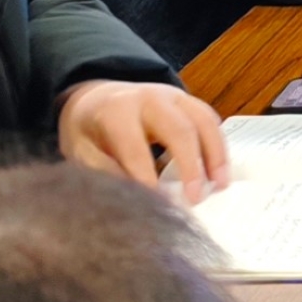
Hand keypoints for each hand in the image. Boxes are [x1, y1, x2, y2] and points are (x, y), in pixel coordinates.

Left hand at [57, 78, 230, 203]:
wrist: (98, 97)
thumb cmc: (89, 129)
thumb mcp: (81, 150)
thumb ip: (103, 171)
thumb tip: (131, 198)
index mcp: (116, 110)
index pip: (135, 146)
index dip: (145, 177)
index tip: (157, 206)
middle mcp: (149, 97)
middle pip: (179, 128)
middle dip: (191, 165)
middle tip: (195, 198)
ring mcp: (173, 95)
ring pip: (204, 120)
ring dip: (215, 155)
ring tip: (220, 185)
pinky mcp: (187, 100)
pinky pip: (210, 119)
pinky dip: (218, 145)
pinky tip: (220, 170)